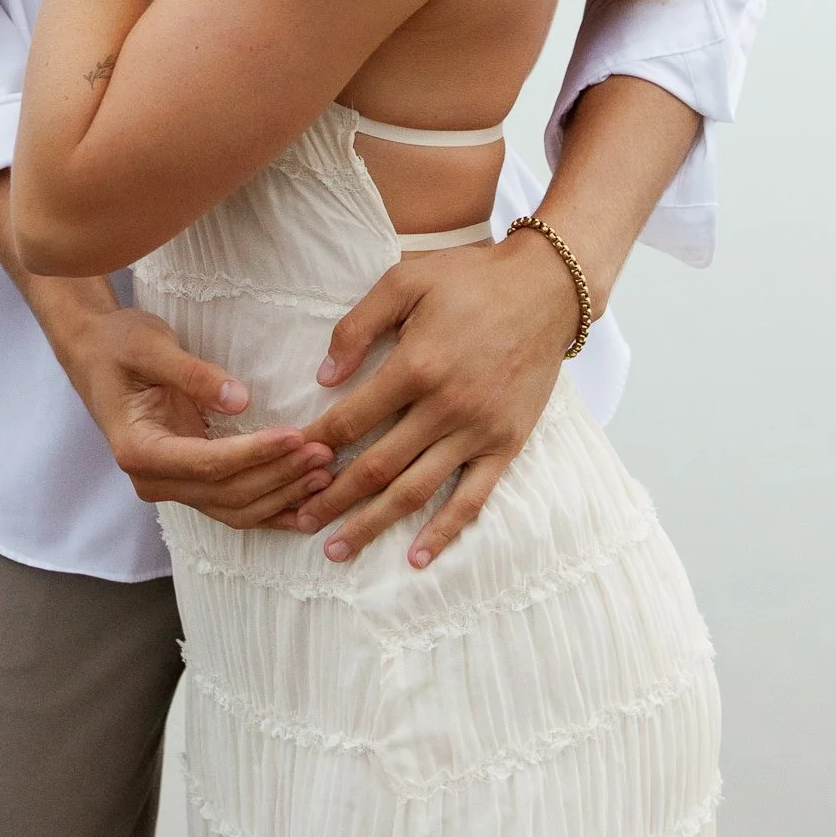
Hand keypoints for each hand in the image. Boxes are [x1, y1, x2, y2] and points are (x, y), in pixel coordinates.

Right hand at [52, 298, 335, 527]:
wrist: (95, 355)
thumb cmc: (119, 344)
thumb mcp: (150, 345)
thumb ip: (192, 373)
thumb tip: (240, 400)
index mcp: (138, 449)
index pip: (207, 463)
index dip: (254, 454)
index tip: (296, 435)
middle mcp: (153, 480)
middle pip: (227, 493)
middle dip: (279, 475)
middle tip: (323, 450)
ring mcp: (170, 487)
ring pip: (234, 509)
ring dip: (281, 496)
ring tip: (324, 473)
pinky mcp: (187, 484)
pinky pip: (232, 508)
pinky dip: (270, 510)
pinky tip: (305, 509)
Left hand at [279, 231, 579, 567]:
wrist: (546, 289)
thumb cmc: (470, 278)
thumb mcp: (405, 280)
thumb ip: (359, 325)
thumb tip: (323, 376)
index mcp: (415, 366)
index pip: (351, 419)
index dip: (317, 444)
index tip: (289, 462)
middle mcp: (445, 407)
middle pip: (377, 467)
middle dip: (333, 499)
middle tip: (297, 522)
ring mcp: (478, 431)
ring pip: (416, 490)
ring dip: (373, 523)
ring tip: (337, 549)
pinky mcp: (506, 445)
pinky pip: (472, 498)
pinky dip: (445, 532)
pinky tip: (417, 557)